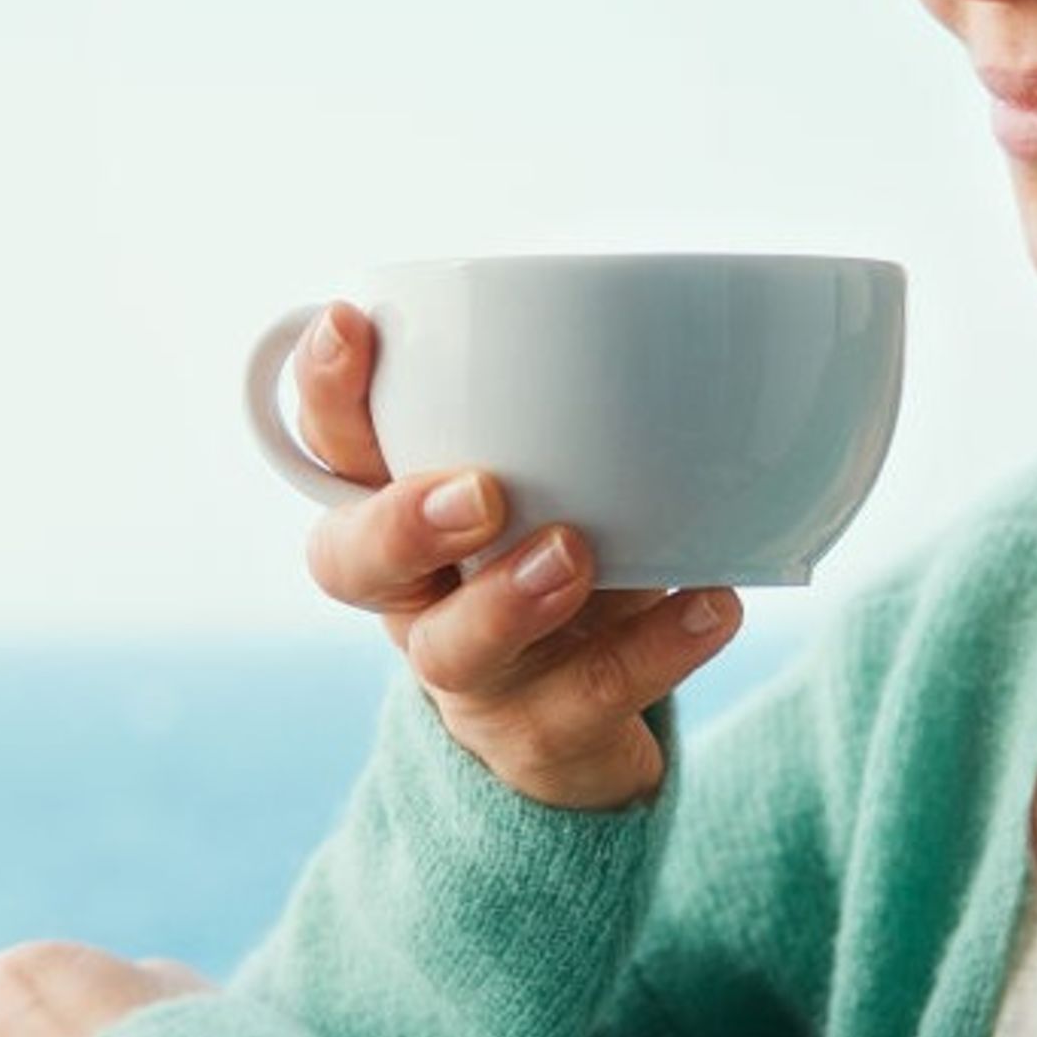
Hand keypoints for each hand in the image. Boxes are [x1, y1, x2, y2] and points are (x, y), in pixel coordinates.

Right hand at [288, 302, 742, 810]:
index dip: (323, 390)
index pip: (329, 446)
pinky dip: (656, 651)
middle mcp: (411, 595)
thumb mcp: (554, 473)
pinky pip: (584, 703)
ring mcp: (468, 675)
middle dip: (399, 523)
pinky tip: (713, 603)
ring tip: (576, 553)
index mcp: (395, 510)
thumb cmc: (559, 553)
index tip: (348, 319)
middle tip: (476, 489)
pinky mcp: (537, 738)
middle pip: (349, 564)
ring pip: (452, 651)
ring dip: (509, 600)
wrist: (584, 725)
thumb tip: (658, 297)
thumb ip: (567, 404)